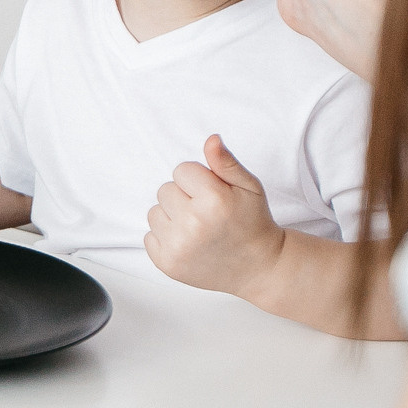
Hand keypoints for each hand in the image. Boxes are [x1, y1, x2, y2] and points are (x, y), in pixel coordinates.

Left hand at [145, 136, 284, 296]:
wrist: (258, 267)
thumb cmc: (253, 222)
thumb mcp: (249, 187)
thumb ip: (225, 162)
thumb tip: (210, 139)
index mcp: (213, 200)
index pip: (181, 170)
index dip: (198, 181)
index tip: (213, 196)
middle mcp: (193, 223)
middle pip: (165, 190)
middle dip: (184, 198)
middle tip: (207, 214)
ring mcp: (178, 246)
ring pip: (154, 212)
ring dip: (172, 217)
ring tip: (198, 229)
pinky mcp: (167, 263)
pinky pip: (149, 236)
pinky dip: (166, 238)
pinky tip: (189, 244)